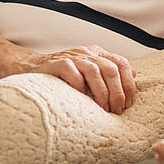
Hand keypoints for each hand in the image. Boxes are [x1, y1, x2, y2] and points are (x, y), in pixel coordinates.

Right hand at [15, 46, 136, 113]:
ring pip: (95, 71)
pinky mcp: (56, 63)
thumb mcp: (88, 72)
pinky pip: (71, 71)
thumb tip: (134, 75)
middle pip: (111, 68)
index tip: (128, 103)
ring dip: (102, 93)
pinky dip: (79, 86)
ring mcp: (71, 57)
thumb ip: (108, 73)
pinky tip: (81, 100)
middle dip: (117, 92)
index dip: (128, 84)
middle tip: (116, 110)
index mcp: (96, 54)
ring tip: (103, 109)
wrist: (29, 68)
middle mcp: (86, 53)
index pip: (121, 63)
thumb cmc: (61, 76)